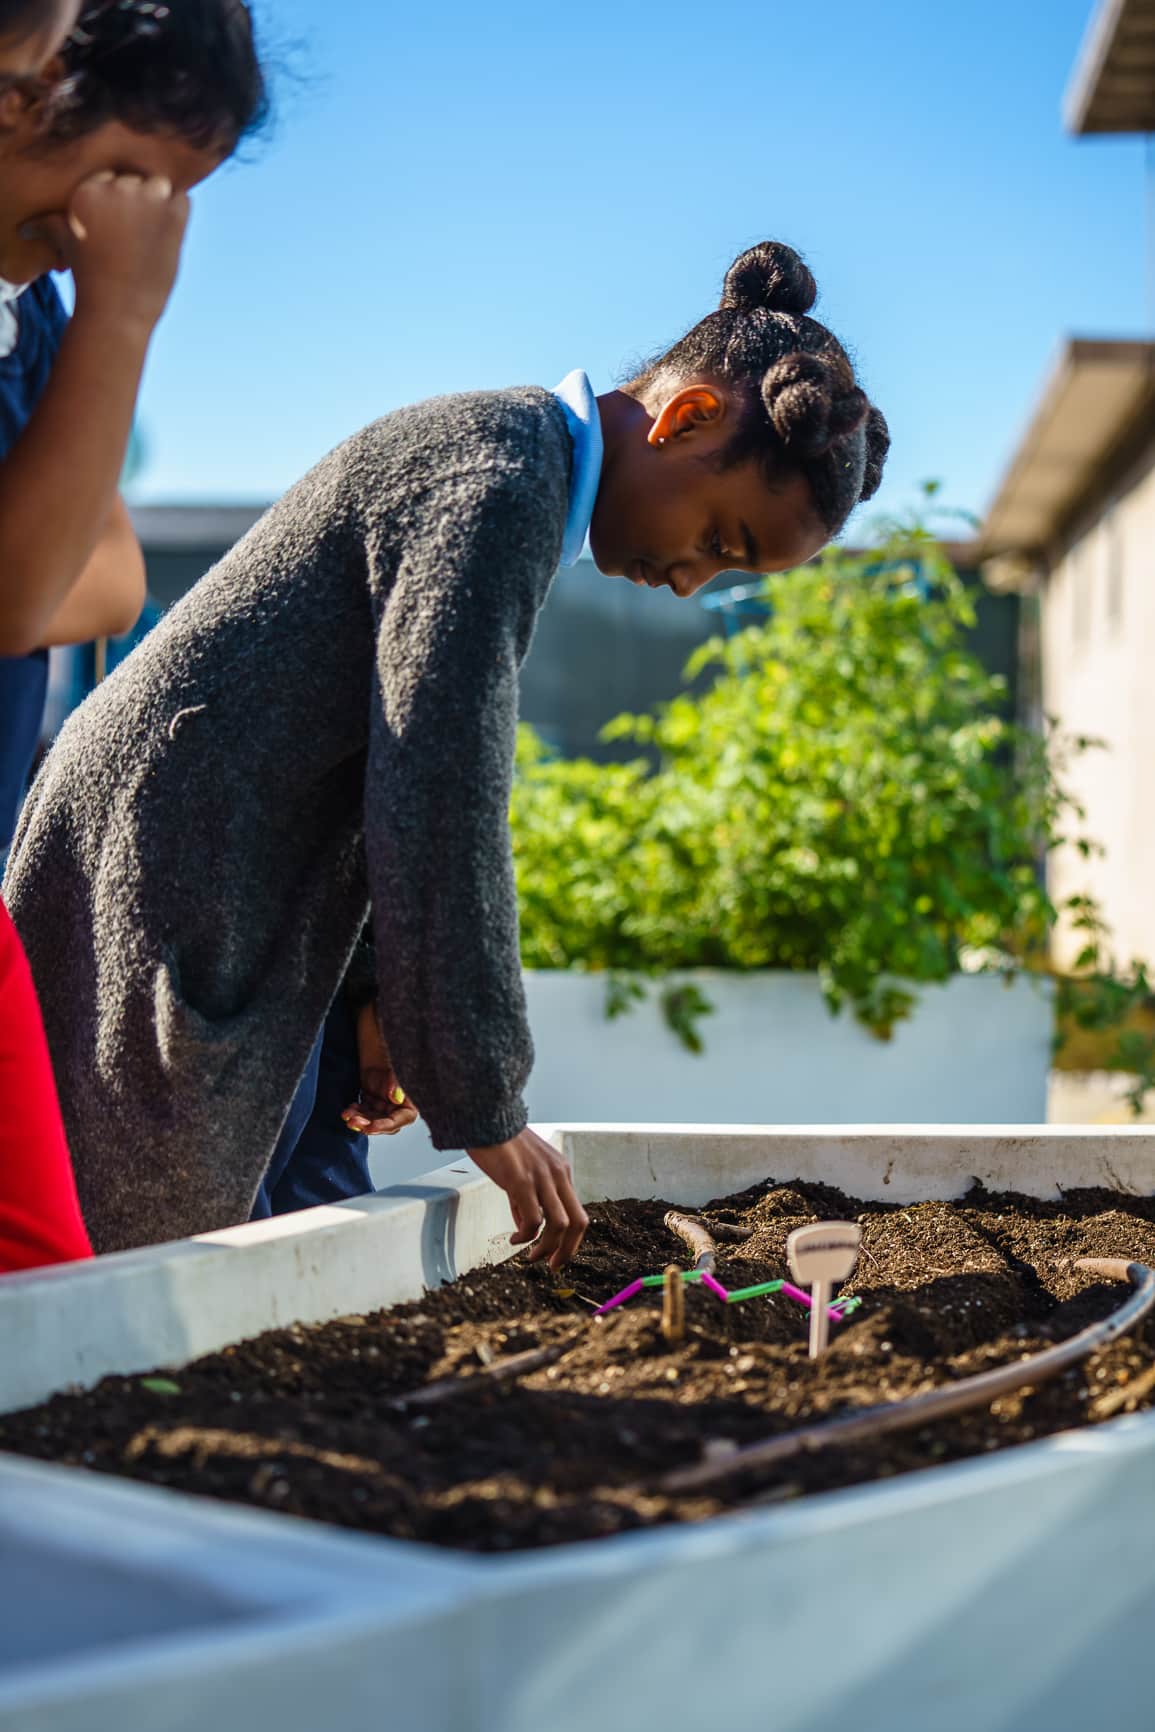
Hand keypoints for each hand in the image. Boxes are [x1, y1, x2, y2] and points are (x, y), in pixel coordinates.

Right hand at [42, 171, 188, 331]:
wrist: (116, 309)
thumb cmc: (89, 278)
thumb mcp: (66, 244)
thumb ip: (53, 223)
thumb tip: (27, 227)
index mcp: (88, 189)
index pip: (109, 176)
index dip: (115, 199)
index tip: (117, 224)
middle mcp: (117, 188)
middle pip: (134, 179)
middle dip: (136, 201)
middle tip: (134, 232)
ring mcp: (146, 199)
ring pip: (159, 184)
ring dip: (159, 203)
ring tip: (151, 233)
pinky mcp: (171, 215)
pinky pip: (182, 199)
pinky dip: (178, 213)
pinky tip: (166, 236)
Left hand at [342, 1001, 418, 1135]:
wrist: (374, 1013)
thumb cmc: (389, 1028)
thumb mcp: (395, 1050)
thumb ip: (397, 1076)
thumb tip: (397, 1098)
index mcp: (414, 1087)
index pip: (406, 1115)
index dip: (389, 1124)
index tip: (371, 1126)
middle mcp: (402, 1093)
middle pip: (388, 1119)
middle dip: (371, 1123)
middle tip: (355, 1122)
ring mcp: (385, 1092)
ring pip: (375, 1115)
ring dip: (361, 1119)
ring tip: (348, 1117)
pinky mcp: (371, 1088)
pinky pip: (364, 1106)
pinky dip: (356, 1110)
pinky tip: (347, 1110)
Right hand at [467, 1129, 587, 1269]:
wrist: (486, 1116)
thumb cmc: (500, 1143)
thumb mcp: (522, 1169)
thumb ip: (526, 1197)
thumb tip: (525, 1227)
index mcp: (560, 1170)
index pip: (578, 1211)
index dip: (571, 1238)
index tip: (556, 1254)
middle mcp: (557, 1174)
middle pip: (578, 1222)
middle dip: (568, 1250)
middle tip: (553, 1266)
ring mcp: (541, 1178)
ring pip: (559, 1225)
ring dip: (547, 1249)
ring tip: (531, 1258)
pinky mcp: (521, 1181)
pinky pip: (532, 1220)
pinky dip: (525, 1236)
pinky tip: (513, 1240)